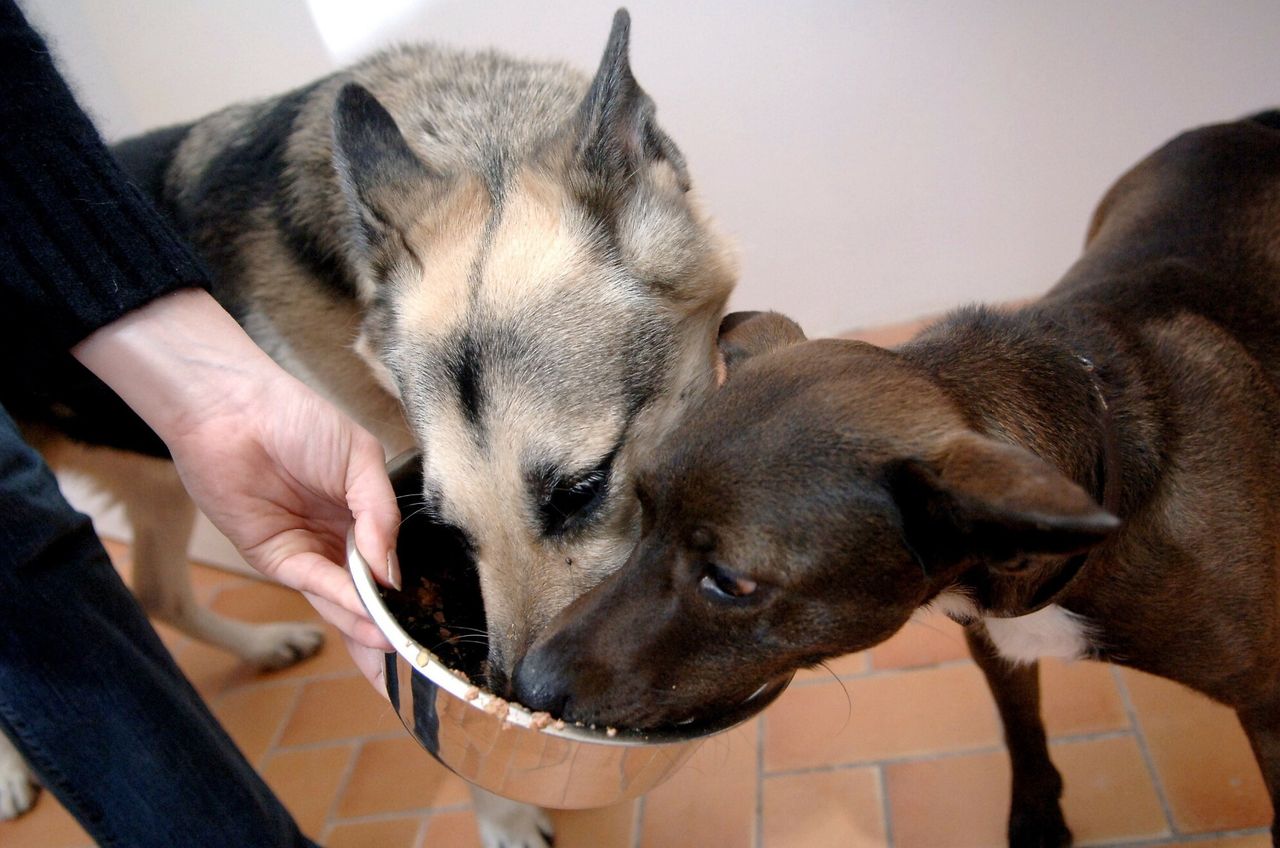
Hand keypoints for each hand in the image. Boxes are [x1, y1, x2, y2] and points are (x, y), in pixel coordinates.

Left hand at [73, 289, 400, 685]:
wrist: (233, 410)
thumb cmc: (298, 419)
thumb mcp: (360, 459)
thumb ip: (381, 515)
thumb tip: (394, 572)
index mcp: (363, 513)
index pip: (391, 561)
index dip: (410, 590)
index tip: (433, 620)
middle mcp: (337, 537)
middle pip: (368, 592)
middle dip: (388, 626)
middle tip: (415, 657)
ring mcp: (306, 550)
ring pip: (341, 598)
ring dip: (364, 624)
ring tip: (393, 647)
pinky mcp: (274, 557)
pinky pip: (313, 582)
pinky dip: (340, 599)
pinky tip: (366, 613)